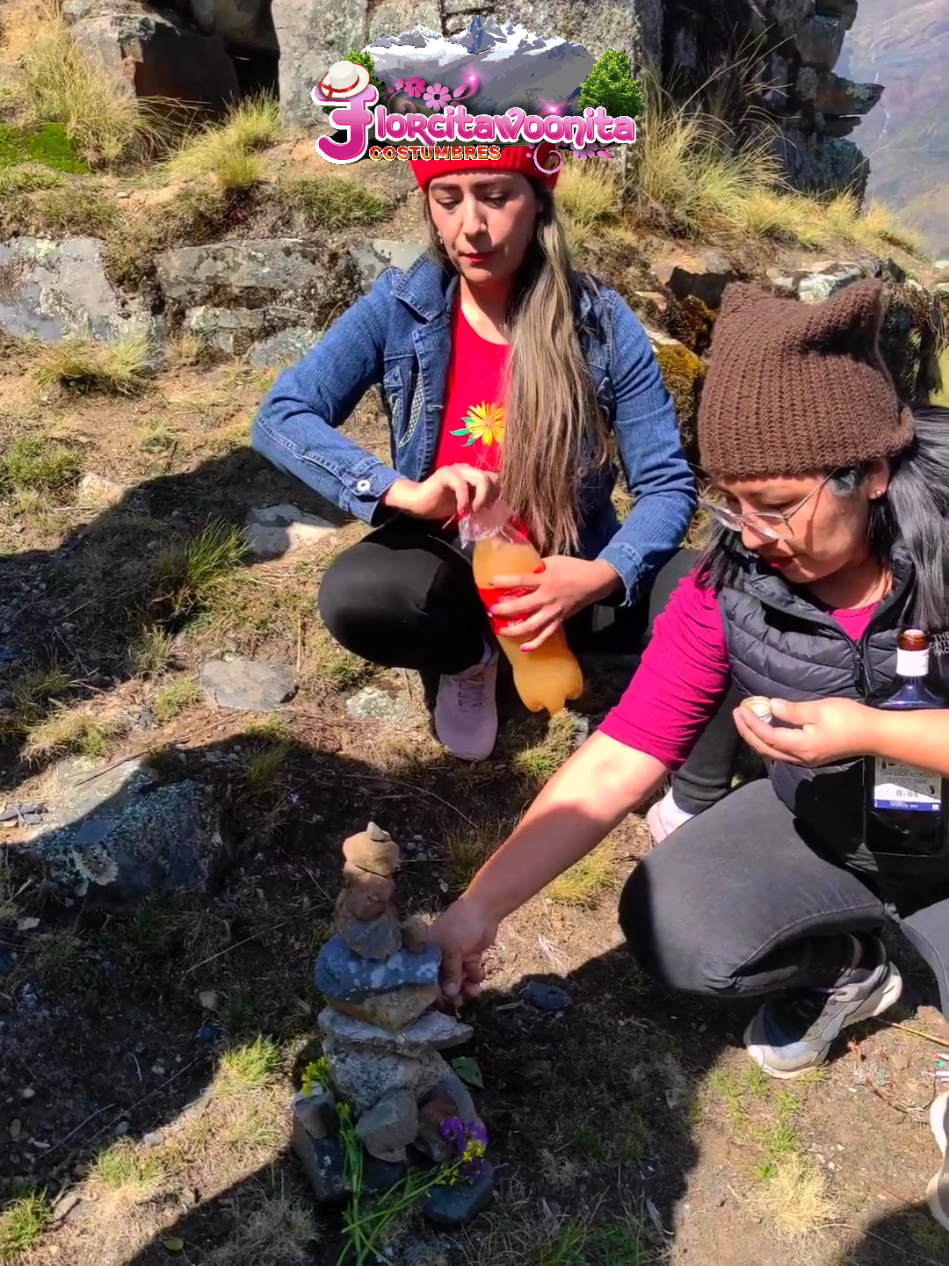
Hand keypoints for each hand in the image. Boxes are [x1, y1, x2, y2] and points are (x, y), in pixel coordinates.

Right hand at [383, 465, 498, 520]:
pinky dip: (464, 500)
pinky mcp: (446, 474)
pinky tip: (461, 510)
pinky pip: (462, 485)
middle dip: (491, 496)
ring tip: (473, 510)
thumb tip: (493, 508)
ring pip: (481, 479)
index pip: (495, 479)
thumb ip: (478, 501)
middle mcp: (468, 469)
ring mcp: (457, 470)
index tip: (488, 509)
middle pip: (491, 478)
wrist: (418, 503)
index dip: (495, 494)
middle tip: (481, 511)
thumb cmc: (441, 504)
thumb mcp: (466, 504)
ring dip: (481, 497)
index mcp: (473, 475)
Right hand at [427, 895, 498, 1002]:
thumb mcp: (452, 949)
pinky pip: (470, 973)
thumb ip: (451, 972)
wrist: (485, 910)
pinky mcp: (470, 957)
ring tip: (472, 992)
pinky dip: (474, 977)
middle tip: (458, 1003)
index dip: (433, 988)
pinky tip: (478, 976)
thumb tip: (449, 994)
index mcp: (429, 950)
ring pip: (458, 978)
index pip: (427, 974)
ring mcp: (456, 956)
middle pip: (443, 979)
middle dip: (451, 991)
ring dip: (465, 986)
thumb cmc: (460, 925)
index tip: (441, 1001)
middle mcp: (440, 955)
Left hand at [489, 556, 620, 650]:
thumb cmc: (573, 567)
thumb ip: (536, 567)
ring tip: (501, 630)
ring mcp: (554, 611)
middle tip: (491, 611)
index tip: (490, 582)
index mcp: (545, 580)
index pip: (521, 580)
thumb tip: (520, 568)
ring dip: (515, 629)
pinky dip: (536, 643)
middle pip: (522, 606)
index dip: (504, 582)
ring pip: (532, 625)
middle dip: (504, 610)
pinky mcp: (560, 620)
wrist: (595, 581)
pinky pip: (546, 634)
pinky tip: (523, 648)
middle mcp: (547, 597)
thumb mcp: (553, 561)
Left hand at [734, 697, 878, 766]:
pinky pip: (782, 752)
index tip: (741, 709)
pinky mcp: (811, 757)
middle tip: (737, 714)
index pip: (767, 736)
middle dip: (747, 732)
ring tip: (747, 721)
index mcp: (800, 746)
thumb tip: (771, 707)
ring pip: (772, 752)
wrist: (874, 735)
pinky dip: (769, 741)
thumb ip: (793, 711)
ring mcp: (806, 760)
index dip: (751, 723)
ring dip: (757, 738)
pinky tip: (766, 730)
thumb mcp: (819, 709)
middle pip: (765, 748)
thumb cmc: (849, 719)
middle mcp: (800, 758)